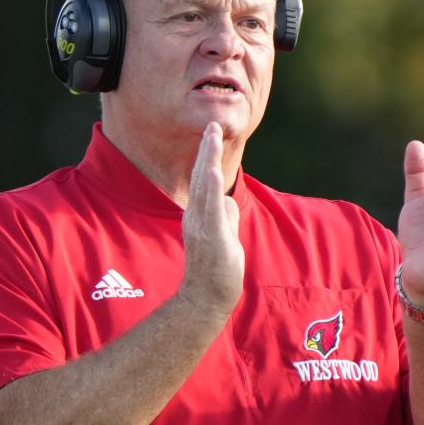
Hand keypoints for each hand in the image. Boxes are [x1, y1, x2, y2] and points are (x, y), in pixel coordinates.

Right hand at [178, 122, 244, 317]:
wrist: (205, 299)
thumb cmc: (215, 271)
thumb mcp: (224, 237)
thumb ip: (225, 216)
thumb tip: (227, 201)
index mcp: (198, 216)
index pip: (201, 181)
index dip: (206, 157)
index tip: (211, 134)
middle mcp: (196, 217)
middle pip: (200, 177)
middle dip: (207, 150)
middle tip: (212, 125)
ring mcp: (202, 226)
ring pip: (203, 187)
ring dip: (207, 160)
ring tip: (211, 137)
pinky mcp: (212, 237)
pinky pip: (211, 208)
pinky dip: (209, 188)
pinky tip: (210, 170)